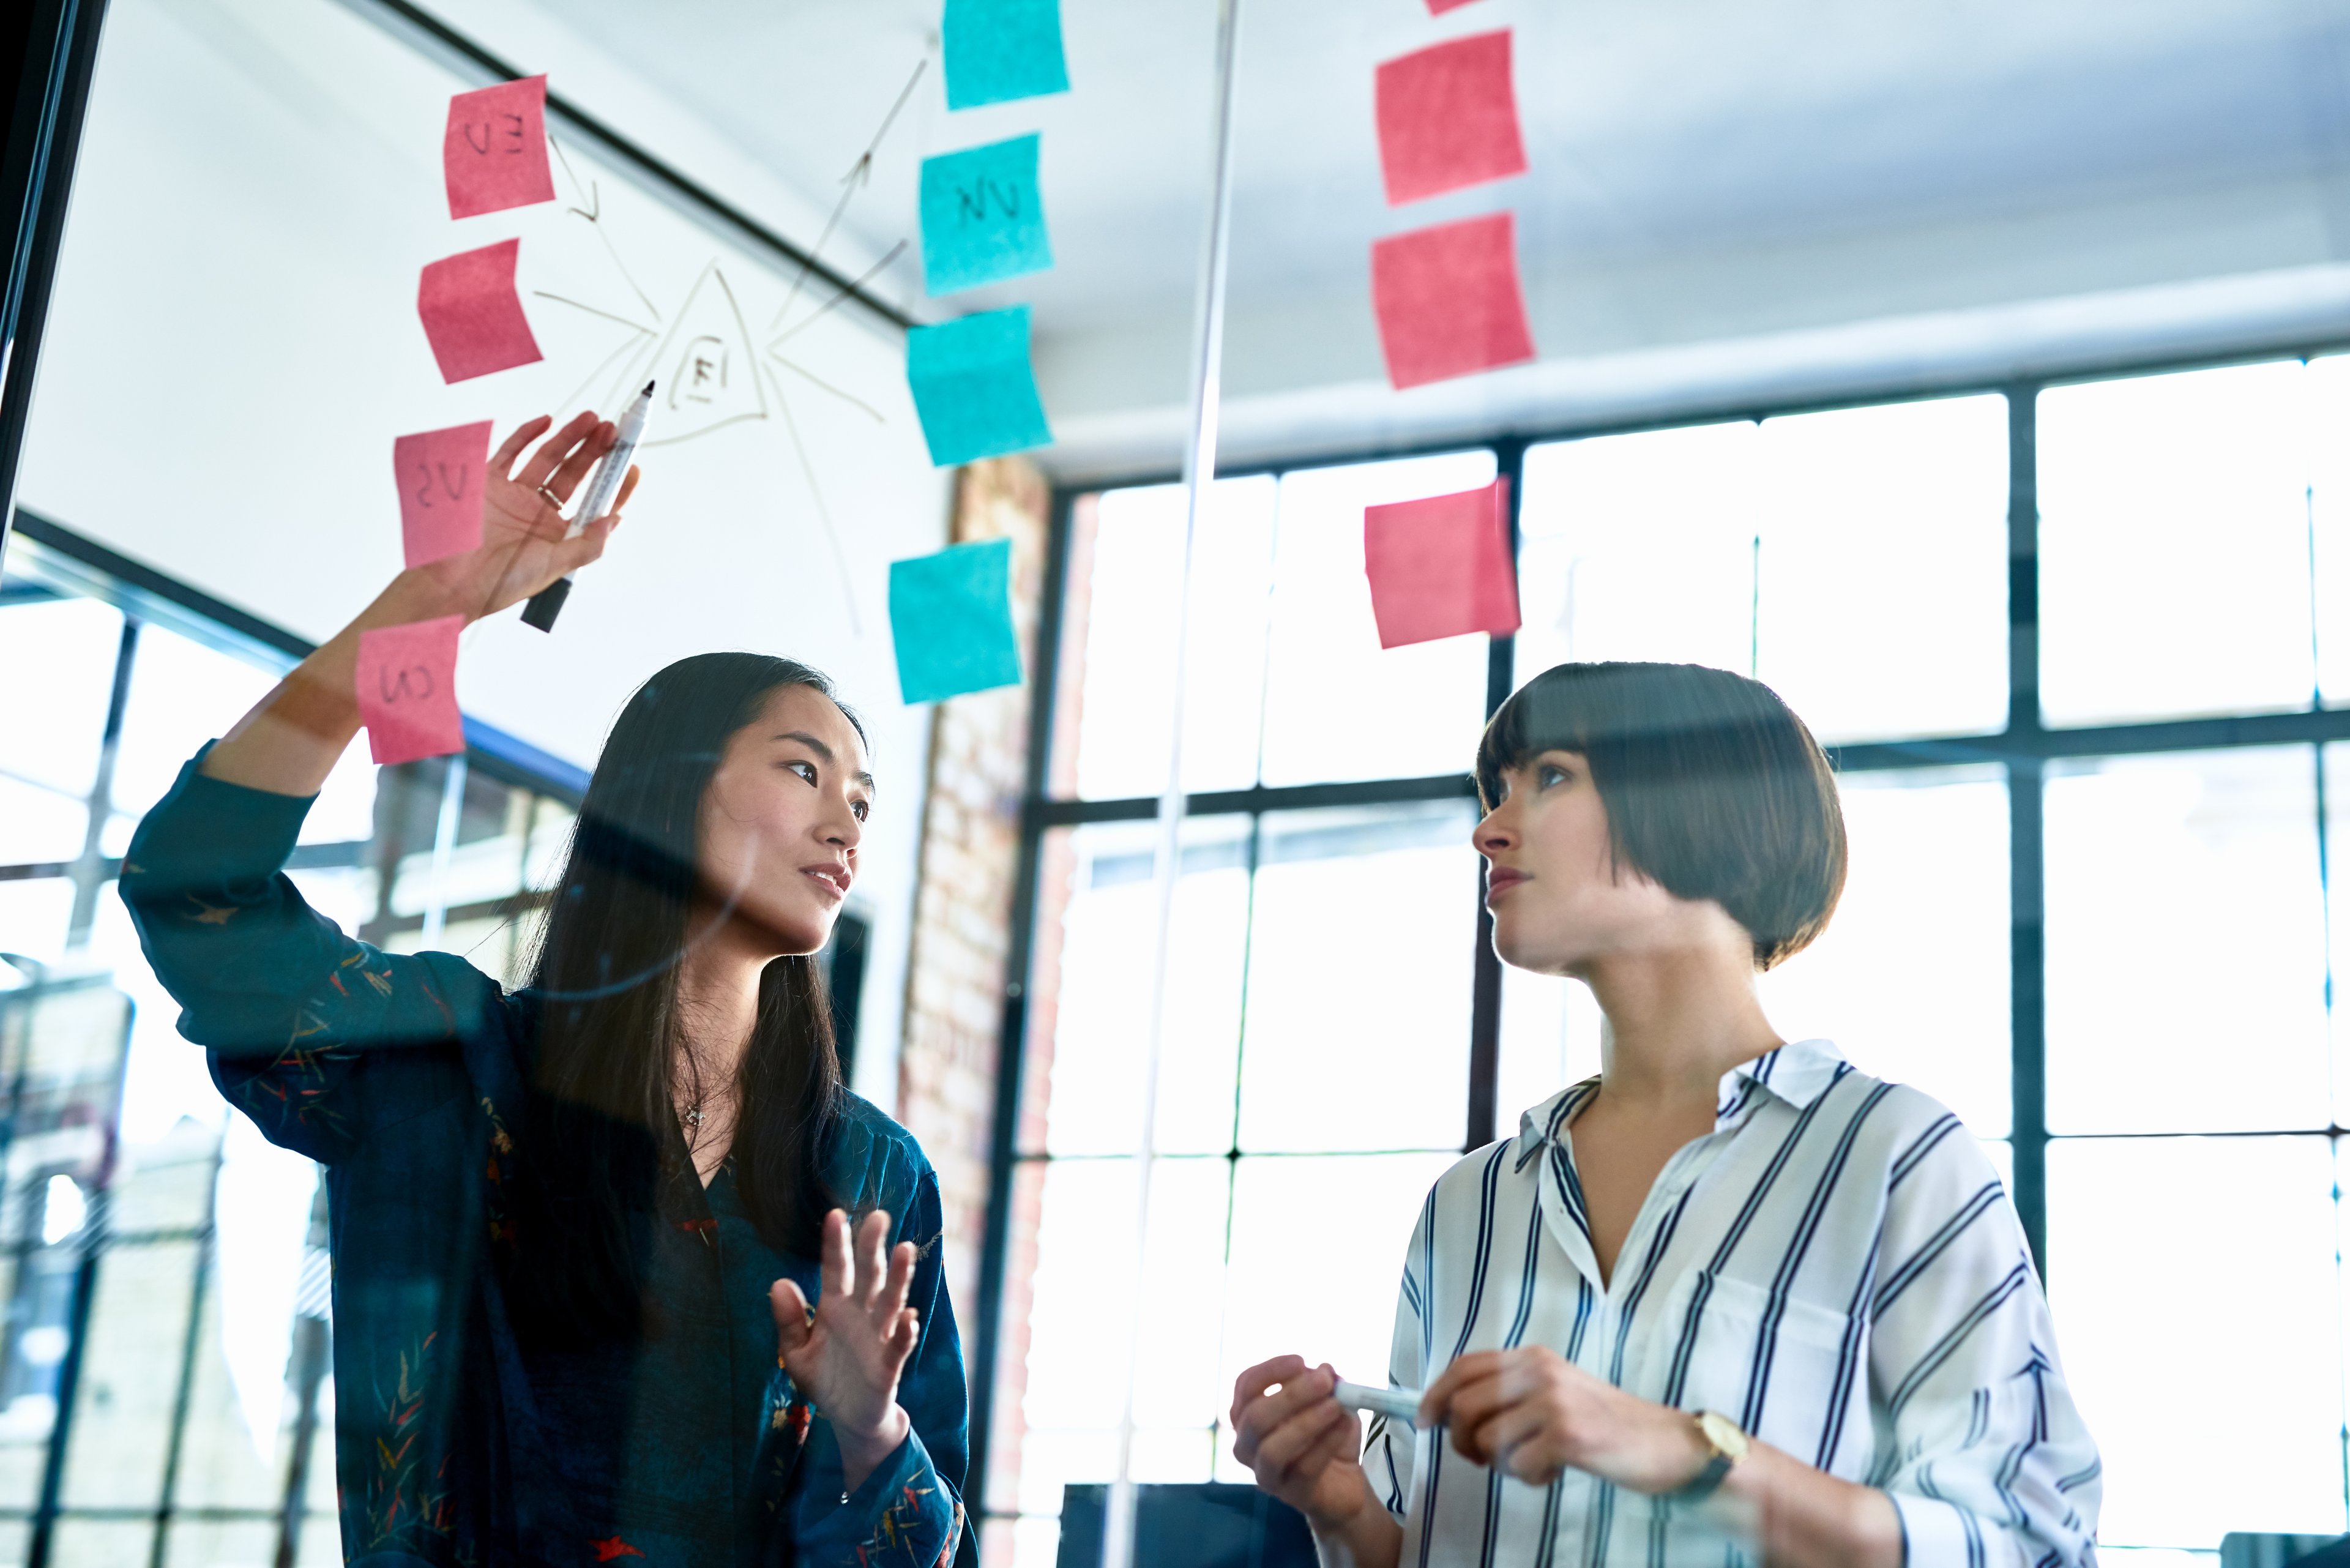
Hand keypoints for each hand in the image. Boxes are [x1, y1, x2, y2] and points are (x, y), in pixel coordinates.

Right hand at [410, 411, 640, 623]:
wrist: (455, 581)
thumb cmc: (504, 582)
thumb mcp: (554, 566)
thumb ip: (587, 545)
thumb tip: (615, 519)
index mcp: (557, 531)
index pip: (593, 503)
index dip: (614, 485)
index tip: (631, 466)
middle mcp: (538, 510)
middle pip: (573, 474)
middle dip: (594, 452)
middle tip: (612, 431)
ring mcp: (514, 494)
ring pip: (547, 458)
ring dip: (569, 438)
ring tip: (592, 420)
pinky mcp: (489, 482)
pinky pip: (510, 452)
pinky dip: (527, 435)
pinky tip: (547, 421)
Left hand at [770, 1209, 919, 1490]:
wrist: (850, 1419)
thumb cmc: (826, 1378)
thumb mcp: (796, 1353)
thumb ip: (789, 1320)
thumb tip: (778, 1283)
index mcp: (836, 1308)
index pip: (837, 1270)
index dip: (836, 1245)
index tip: (836, 1215)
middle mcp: (861, 1315)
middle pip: (869, 1275)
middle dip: (873, 1247)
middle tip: (878, 1217)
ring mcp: (878, 1337)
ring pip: (890, 1301)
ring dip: (898, 1277)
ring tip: (904, 1250)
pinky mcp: (889, 1365)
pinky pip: (899, 1346)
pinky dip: (905, 1333)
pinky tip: (909, 1317)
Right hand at [1230, 1357, 1380, 1534]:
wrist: (1345, 1484)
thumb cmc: (1327, 1436)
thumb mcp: (1329, 1401)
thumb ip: (1325, 1385)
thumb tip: (1325, 1370)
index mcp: (1248, 1414)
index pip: (1245, 1386)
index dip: (1270, 1371)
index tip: (1300, 1361)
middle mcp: (1247, 1445)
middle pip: (1255, 1417)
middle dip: (1291, 1395)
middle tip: (1325, 1381)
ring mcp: (1266, 1474)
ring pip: (1273, 1449)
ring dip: (1306, 1422)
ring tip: (1335, 1406)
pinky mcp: (1291, 1494)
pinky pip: (1304, 1468)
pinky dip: (1326, 1443)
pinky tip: (1344, 1425)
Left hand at [1419, 1347, 1706, 1491]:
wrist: (1667, 1444)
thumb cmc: (1606, 1424)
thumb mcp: (1555, 1392)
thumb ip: (1512, 1394)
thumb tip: (1451, 1411)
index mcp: (1534, 1358)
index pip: (1464, 1366)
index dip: (1434, 1394)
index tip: (1422, 1420)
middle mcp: (1540, 1372)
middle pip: (1463, 1405)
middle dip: (1462, 1440)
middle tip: (1485, 1458)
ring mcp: (1554, 1402)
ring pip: (1486, 1440)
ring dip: (1502, 1464)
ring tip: (1533, 1463)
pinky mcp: (1568, 1436)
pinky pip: (1518, 1466)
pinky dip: (1529, 1478)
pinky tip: (1554, 1473)